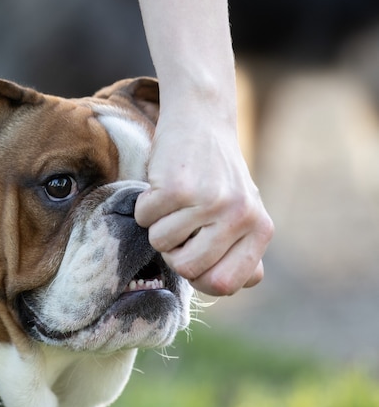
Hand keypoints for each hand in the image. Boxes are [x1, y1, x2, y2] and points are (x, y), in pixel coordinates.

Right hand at [135, 114, 273, 295]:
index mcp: (260, 229)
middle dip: (173, 252)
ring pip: (161, 244)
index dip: (199, 276)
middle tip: (179, 224)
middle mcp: (240, 216)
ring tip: (174, 200)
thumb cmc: (215, 174)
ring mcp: (209, 201)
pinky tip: (161, 185)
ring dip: (157, 225)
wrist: (201, 121)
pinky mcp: (177, 186)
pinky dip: (145, 205)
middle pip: (187, 269)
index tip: (193, 253)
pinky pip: (144, 218)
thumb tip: (239, 285)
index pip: (224, 285)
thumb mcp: (242, 211)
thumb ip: (242, 250)